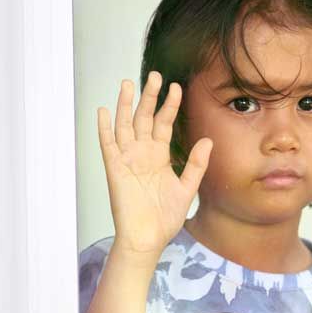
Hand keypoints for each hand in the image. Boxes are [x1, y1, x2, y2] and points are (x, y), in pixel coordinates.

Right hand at [97, 71, 211, 256]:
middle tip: (155, 75)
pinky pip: (108, 144)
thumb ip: (196, 164)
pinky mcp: (114, 169)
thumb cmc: (165, 217)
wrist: (149, 237)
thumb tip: (207, 140)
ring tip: (128, 83)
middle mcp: (143, 154)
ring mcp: (128, 159)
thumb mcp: (187, 188)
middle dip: (150, 97)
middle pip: (145, 118)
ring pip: (125, 125)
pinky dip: (104, 128)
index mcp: (160, 156)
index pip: (164, 124)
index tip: (177, 87)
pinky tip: (104, 110)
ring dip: (126, 105)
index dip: (170, 105)